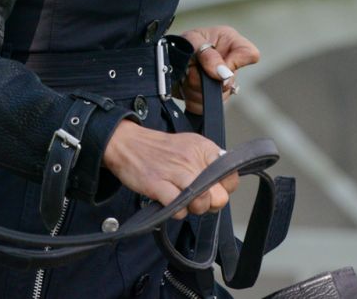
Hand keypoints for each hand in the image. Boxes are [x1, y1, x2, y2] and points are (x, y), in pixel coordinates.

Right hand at [101, 121, 237, 218]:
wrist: (125, 143)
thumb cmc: (159, 150)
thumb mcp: (190, 146)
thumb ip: (209, 164)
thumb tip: (224, 187)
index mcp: (203, 148)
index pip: (231, 179)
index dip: (222, 189)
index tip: (211, 187)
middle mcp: (191, 159)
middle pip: (219, 197)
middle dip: (209, 203)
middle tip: (196, 198)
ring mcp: (174, 172)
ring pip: (202, 204)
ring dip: (193, 208)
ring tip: (182, 199)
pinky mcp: (158, 185)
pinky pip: (180, 210)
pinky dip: (177, 212)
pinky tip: (170, 201)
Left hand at [179, 25, 259, 113]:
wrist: (165, 59)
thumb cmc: (181, 43)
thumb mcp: (192, 39)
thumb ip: (208, 54)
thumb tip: (223, 74)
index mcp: (230, 43)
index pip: (250, 54)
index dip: (234, 62)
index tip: (214, 62)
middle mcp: (229, 64)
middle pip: (229, 82)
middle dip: (204, 77)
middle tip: (190, 67)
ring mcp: (221, 84)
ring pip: (216, 97)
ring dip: (195, 87)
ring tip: (186, 75)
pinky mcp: (210, 100)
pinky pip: (204, 107)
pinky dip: (191, 98)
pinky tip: (185, 86)